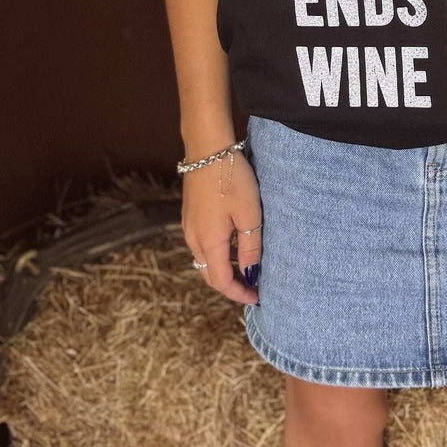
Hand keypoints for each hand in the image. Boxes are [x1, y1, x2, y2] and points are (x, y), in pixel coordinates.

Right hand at [183, 152, 261, 304]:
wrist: (207, 148)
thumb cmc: (231, 179)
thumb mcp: (249, 215)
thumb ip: (250, 247)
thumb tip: (251, 274)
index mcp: (209, 243)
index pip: (221, 282)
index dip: (239, 293)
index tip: (257, 298)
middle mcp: (193, 239)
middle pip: (210, 274)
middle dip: (231, 284)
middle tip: (253, 286)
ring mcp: (189, 227)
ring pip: (205, 260)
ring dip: (224, 268)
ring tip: (248, 266)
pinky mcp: (190, 215)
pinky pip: (202, 244)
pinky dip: (218, 253)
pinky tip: (235, 244)